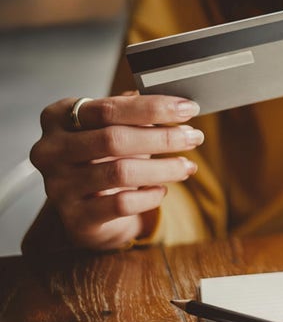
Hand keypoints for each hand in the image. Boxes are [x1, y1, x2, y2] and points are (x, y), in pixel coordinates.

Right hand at [29, 94, 203, 249]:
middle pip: (113, 139)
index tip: (187, 108)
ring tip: (187, 165)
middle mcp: (51, 150)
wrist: (87, 206)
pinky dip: (150, 196)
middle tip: (193, 137)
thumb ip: (137, 112)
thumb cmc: (104, 157)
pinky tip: (161, 191)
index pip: (109, 108)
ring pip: (120, 172)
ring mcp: (59, 186)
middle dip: (162, 137)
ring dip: (163, 168)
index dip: (153, 107)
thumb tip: (177, 104)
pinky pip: (122, 204)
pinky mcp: (76, 217)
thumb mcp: (115, 127)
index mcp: (59, 117)